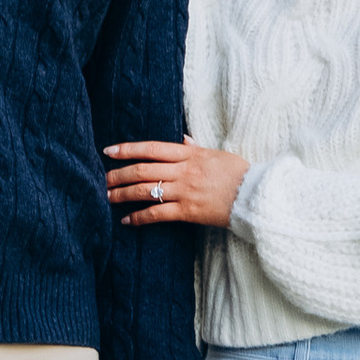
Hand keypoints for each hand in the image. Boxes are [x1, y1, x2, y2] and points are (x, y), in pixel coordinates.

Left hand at [104, 138, 246, 229]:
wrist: (256, 194)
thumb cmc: (238, 173)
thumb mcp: (216, 154)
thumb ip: (195, 148)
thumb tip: (183, 139)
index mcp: (190, 154)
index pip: (152, 148)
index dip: (128, 149)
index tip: (109, 150)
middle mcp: (184, 170)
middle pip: (143, 169)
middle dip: (119, 174)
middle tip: (103, 178)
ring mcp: (185, 191)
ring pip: (146, 190)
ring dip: (124, 194)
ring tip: (108, 197)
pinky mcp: (188, 211)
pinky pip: (158, 214)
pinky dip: (140, 217)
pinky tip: (127, 220)